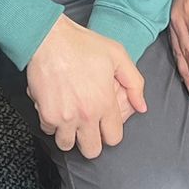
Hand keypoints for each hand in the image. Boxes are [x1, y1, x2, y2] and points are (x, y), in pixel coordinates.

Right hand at [26, 16, 145, 158]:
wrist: (49, 38)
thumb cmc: (82, 44)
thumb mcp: (117, 55)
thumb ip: (134, 83)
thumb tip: (142, 106)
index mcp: (105, 103)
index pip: (114, 138)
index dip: (110, 132)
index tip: (104, 123)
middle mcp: (86, 115)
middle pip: (92, 150)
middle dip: (91, 141)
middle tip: (87, 127)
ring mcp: (64, 117)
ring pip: (67, 145)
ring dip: (69, 135)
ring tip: (70, 119)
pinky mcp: (46, 114)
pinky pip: (48, 131)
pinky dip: (51, 123)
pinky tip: (55, 108)